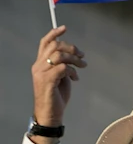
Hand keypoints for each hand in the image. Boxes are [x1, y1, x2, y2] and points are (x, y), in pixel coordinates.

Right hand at [30, 26, 86, 143]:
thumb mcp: (61, 78)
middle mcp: (38, 66)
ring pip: (59, 55)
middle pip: (55, 46)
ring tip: (82, 66)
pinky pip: (63, 68)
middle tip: (82, 56)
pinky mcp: (47, 81)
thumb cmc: (56, 97)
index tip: (64, 28)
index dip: (54, 34)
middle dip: (72, 48)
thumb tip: (75, 58)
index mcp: (40, 64)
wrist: (50, 114)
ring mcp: (41, 73)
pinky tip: (76, 78)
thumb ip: (64, 66)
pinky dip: (72, 71)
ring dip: (74, 59)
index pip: (44, 43)